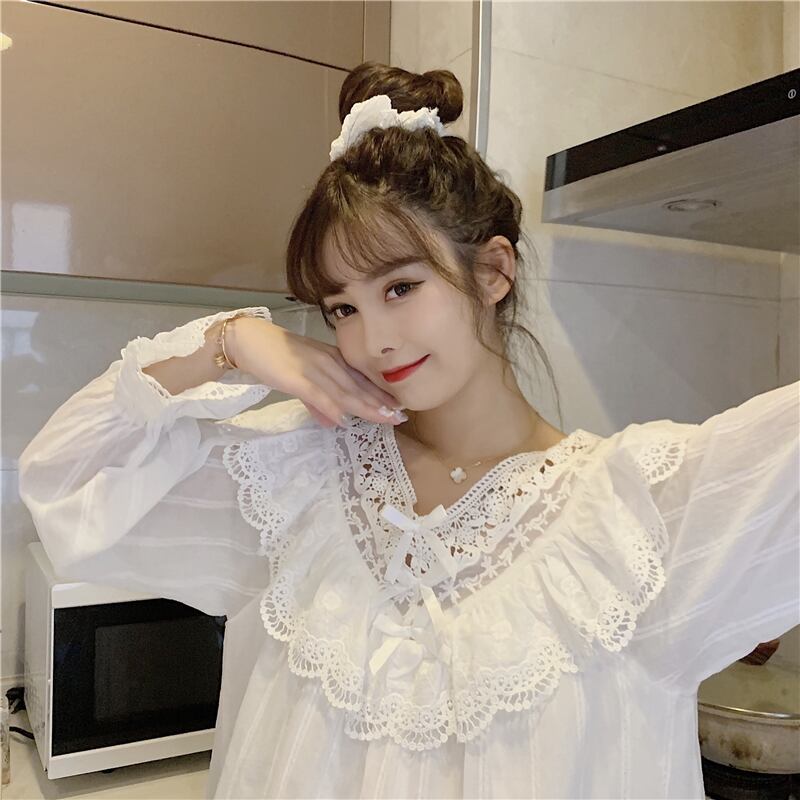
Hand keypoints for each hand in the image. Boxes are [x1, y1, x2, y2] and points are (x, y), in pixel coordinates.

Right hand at [226, 317, 404, 427]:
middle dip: (381, 403)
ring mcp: (312, 369)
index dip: (381, 395)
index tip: (399, 408)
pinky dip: (330, 407)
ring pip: (344, 392)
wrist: (247, 339)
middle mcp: (328, 362)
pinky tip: (343, 420)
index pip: (361, 380)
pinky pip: (316, 394)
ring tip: (384, 419)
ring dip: (365, 407)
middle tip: (400, 417)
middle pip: (358, 387)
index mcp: (332, 359)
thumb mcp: (302, 379)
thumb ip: (318, 402)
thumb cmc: (274, 357)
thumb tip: (336, 422)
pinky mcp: (294, 377)